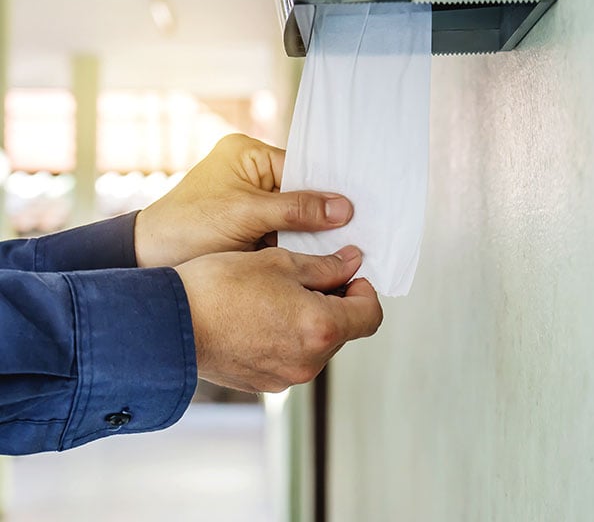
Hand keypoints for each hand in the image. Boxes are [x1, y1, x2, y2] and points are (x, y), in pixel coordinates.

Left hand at [135, 134, 352, 267]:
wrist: (151, 260)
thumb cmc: (186, 226)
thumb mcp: (245, 213)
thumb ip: (295, 210)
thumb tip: (341, 208)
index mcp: (248, 154)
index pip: (301, 167)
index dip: (325, 190)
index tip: (354, 210)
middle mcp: (253, 173)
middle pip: (301, 192)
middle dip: (320, 214)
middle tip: (351, 232)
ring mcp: (253, 202)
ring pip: (295, 215)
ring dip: (310, 233)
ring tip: (338, 247)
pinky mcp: (252, 226)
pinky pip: (284, 232)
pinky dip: (297, 245)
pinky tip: (316, 256)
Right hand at [175, 245, 381, 392]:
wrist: (170, 323)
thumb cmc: (221, 286)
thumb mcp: (280, 262)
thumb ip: (325, 267)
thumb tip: (353, 263)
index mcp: (321, 328)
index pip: (370, 315)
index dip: (365, 291)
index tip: (349, 276)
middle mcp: (309, 361)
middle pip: (344, 331)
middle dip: (334, 303)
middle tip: (305, 278)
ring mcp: (286, 377)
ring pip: (317, 345)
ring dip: (310, 321)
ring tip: (276, 297)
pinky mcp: (265, 384)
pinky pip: (292, 358)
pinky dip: (288, 338)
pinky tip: (260, 318)